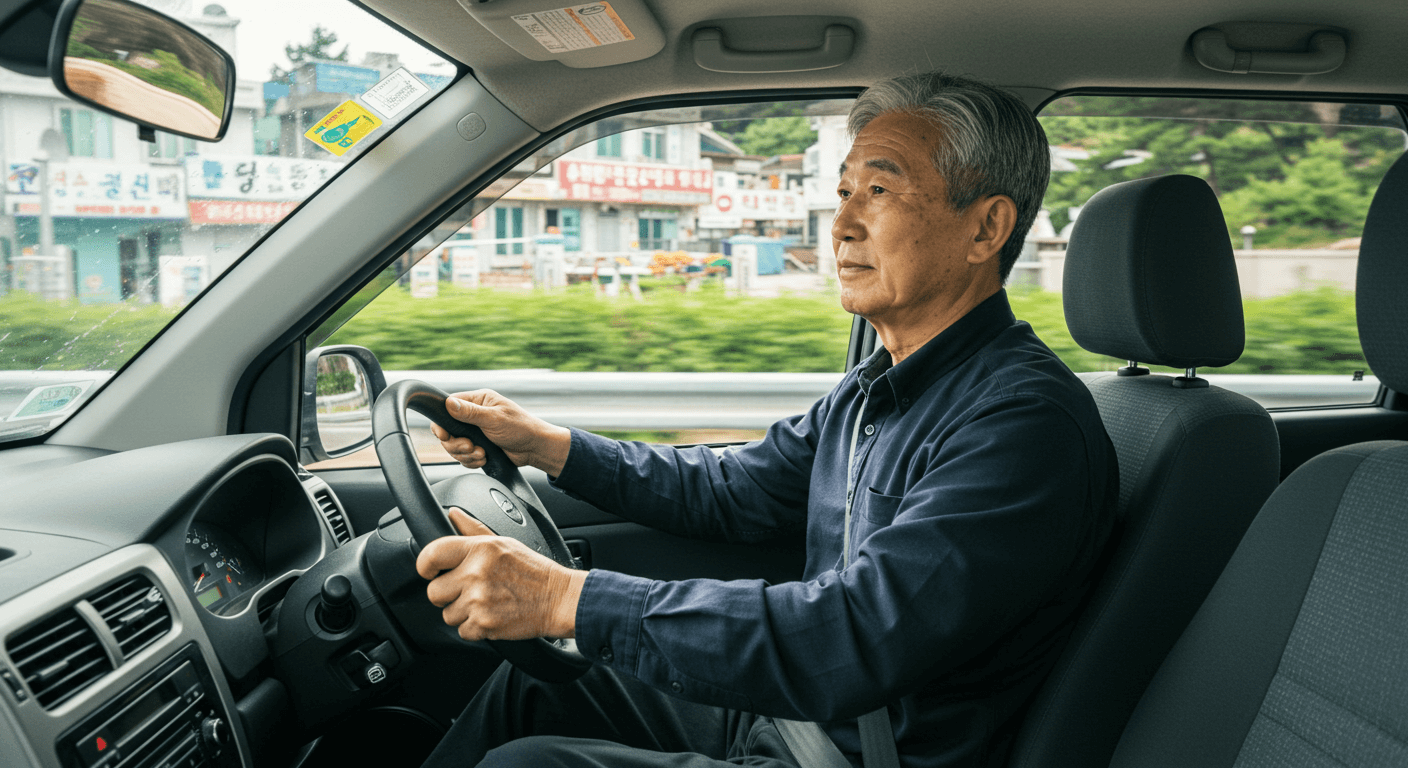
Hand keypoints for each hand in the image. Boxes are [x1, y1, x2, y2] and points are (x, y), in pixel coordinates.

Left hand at [416, 508, 586, 640]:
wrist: (558, 599)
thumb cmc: (532, 571)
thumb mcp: (503, 542)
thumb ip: (473, 530)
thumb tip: (453, 515)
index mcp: (479, 549)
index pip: (432, 554)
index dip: (425, 566)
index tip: (429, 571)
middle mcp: (475, 574)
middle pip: (434, 592)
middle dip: (447, 594)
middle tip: (467, 591)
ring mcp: (478, 601)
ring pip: (447, 614)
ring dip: (462, 613)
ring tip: (484, 603)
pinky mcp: (484, 624)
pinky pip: (462, 631)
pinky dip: (474, 628)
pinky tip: (490, 616)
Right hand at [429, 389, 571, 475]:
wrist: (534, 448)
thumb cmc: (521, 428)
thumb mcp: (495, 418)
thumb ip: (470, 412)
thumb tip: (449, 403)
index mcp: (478, 400)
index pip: (448, 407)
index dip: (442, 423)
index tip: (444, 435)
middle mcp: (474, 415)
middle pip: (448, 431)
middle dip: (456, 444)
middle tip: (471, 447)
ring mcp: (475, 432)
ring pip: (454, 446)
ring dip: (466, 454)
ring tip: (482, 453)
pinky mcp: (478, 446)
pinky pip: (464, 457)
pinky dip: (471, 461)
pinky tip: (484, 458)